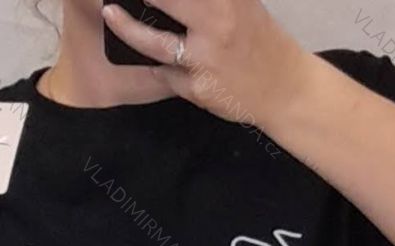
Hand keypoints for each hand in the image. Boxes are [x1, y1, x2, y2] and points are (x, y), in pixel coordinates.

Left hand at [102, 0, 309, 128]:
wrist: (284, 88)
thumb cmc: (259, 40)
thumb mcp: (241, 3)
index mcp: (227, 0)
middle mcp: (216, 24)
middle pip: (163, 0)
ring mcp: (204, 59)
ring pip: (152, 41)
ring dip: (126, 27)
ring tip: (110, 14)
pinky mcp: (197, 88)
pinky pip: (164, 73)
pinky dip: (154, 64)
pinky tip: (143, 56)